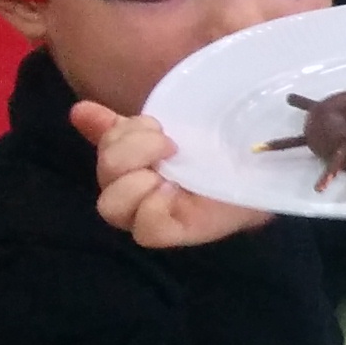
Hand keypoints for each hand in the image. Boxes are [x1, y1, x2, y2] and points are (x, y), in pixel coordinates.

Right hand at [72, 101, 269, 248]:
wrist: (267, 166)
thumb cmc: (222, 149)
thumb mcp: (177, 126)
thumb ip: (127, 126)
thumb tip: (79, 111)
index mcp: (132, 164)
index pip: (102, 146)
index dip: (118, 132)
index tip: (155, 124)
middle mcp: (133, 192)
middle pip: (104, 172)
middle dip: (133, 150)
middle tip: (170, 145)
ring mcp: (150, 215)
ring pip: (111, 204)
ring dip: (139, 179)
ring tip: (172, 170)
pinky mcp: (174, 233)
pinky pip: (145, 230)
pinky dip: (154, 208)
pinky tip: (174, 193)